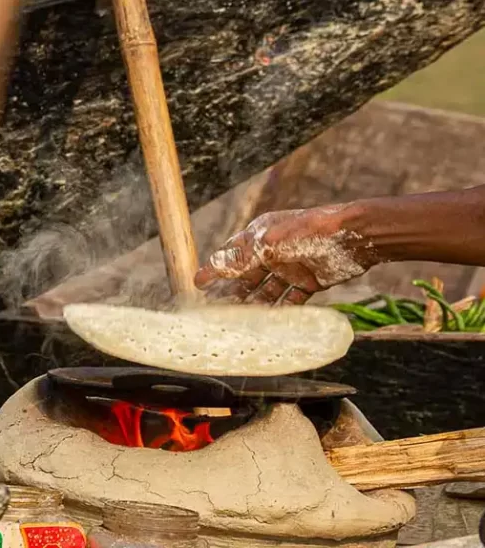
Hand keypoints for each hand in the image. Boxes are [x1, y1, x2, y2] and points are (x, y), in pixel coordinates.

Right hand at [195, 207, 377, 304]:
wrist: (355, 237)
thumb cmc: (310, 230)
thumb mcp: (271, 243)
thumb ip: (243, 257)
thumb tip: (214, 265)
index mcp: (260, 237)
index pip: (231, 255)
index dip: (215, 269)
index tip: (197, 284)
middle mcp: (273, 252)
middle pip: (246, 276)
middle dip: (232, 292)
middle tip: (216, 311)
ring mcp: (291, 268)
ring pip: (266, 291)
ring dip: (254, 305)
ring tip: (240, 322)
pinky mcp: (308, 281)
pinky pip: (290, 299)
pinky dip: (280, 311)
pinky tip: (270, 323)